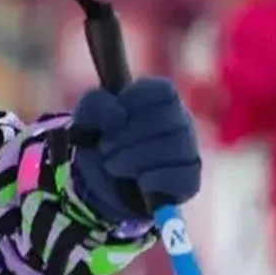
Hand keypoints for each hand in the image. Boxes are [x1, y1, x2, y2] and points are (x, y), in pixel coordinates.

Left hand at [69, 77, 201, 223]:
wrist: (100, 185)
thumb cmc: (99, 142)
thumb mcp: (86, 119)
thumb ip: (95, 105)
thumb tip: (119, 116)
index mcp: (159, 99)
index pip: (162, 90)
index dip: (134, 101)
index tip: (114, 118)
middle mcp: (179, 121)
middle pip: (167, 119)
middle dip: (128, 135)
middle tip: (105, 147)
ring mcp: (188, 151)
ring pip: (174, 148)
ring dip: (134, 158)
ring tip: (113, 166)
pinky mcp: (189, 180)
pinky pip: (180, 177)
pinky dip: (153, 180)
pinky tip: (139, 182)